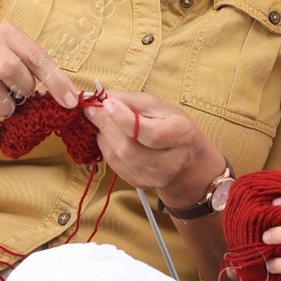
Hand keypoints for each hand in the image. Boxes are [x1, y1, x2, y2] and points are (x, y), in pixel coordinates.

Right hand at [0, 24, 79, 132]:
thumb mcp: (18, 77)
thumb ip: (38, 79)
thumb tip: (68, 97)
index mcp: (6, 34)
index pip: (36, 55)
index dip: (55, 80)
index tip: (70, 102)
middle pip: (10, 67)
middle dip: (21, 90)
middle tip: (20, 99)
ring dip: (2, 105)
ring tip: (1, 107)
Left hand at [80, 88, 220, 200]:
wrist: (187, 159)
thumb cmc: (173, 127)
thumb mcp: (160, 106)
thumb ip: (132, 100)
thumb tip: (103, 97)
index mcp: (181, 135)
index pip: (150, 133)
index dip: (124, 118)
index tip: (106, 103)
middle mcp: (170, 162)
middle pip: (128, 148)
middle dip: (105, 126)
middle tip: (93, 110)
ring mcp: (154, 177)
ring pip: (117, 158)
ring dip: (103, 136)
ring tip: (102, 121)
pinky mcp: (140, 183)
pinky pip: (114, 166)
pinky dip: (106, 148)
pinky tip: (109, 137)